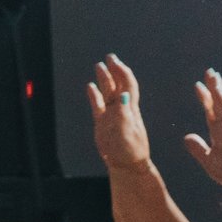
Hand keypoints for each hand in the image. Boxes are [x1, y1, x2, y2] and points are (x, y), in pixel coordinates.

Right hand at [86, 55, 151, 170]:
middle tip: (110, 57)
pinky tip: (91, 86)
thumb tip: (126, 94)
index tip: (116, 62)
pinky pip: (98, 105)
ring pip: (107, 92)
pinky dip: (94, 95)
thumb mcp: (128, 131)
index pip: (128, 85)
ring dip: (104, 79)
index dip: (123, 73)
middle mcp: (122, 109)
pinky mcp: (103, 123)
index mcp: (130, 109)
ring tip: (100, 65)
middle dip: (115, 70)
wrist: (127, 165)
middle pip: (118, 85)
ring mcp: (112, 115)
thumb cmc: (130, 150)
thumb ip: (125, 112)